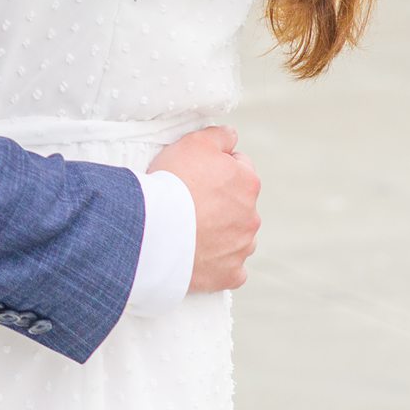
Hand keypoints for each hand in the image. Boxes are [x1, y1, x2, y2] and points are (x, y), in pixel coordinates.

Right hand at [150, 126, 259, 293]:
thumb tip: (232, 136)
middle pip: (238, 204)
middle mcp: (252, 216)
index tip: (195, 173)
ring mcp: (242, 248)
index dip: (215, 167)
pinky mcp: (230, 274)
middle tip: (187, 201)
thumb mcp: (193, 142)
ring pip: (237, 237)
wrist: (157, 230)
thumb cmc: (174, 182)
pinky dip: (218, 263)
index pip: (240, 167)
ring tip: (190, 230)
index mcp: (248, 183)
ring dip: (221, 233)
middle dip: (220, 202)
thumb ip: (219, 135)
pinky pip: (230, 269)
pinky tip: (199, 256)